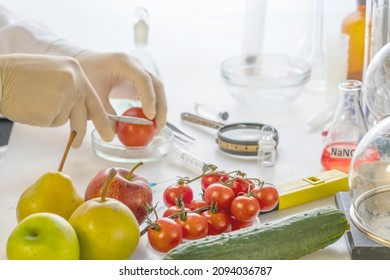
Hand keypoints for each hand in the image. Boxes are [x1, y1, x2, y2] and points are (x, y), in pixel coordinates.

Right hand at [0, 54, 114, 147]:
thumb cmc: (20, 75)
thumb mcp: (54, 72)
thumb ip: (71, 87)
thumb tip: (83, 108)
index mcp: (75, 69)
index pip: (93, 97)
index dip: (100, 115)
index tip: (109, 128)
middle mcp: (74, 81)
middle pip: (89, 112)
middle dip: (101, 127)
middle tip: (108, 137)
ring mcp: (64, 95)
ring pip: (67, 118)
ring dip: (53, 117)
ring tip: (37, 105)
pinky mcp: (52, 110)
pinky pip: (52, 122)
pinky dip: (42, 119)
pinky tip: (31, 105)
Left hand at [74, 51, 166, 131]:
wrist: (86, 63)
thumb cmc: (88, 74)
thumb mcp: (93, 94)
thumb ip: (104, 112)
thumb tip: (114, 133)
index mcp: (123, 63)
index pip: (143, 79)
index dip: (149, 97)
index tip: (149, 116)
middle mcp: (136, 65)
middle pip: (156, 84)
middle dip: (160, 107)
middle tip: (158, 126)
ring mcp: (140, 72)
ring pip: (157, 90)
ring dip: (160, 109)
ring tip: (157, 129)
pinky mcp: (140, 82)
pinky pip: (152, 94)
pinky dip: (154, 108)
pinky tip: (151, 123)